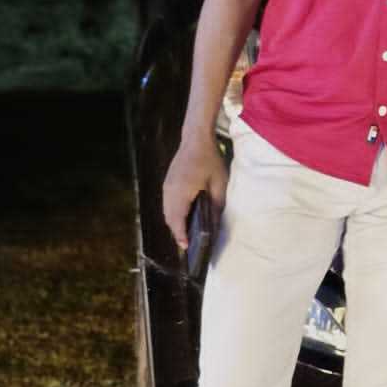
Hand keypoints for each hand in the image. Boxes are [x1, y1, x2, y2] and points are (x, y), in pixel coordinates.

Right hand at [163, 137, 227, 253]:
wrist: (195, 138)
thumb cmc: (210, 159)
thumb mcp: (219, 183)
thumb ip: (217, 205)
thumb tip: (216, 224)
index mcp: (182, 192)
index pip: (178, 220)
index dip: (181, 235)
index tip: (186, 248)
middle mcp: (169, 191)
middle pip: (170, 218)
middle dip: (177, 232)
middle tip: (188, 244)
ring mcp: (166, 186)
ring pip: (167, 211)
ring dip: (175, 222)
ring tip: (187, 232)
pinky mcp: (167, 182)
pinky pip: (168, 203)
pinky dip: (174, 212)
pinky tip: (184, 215)